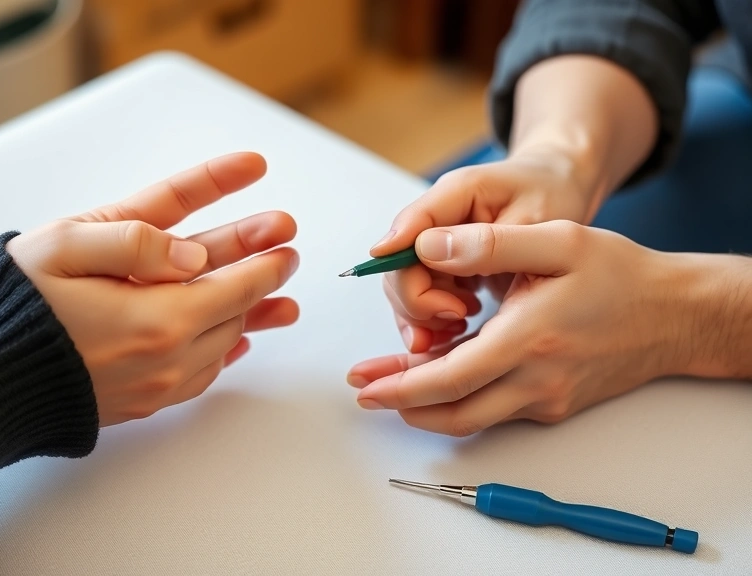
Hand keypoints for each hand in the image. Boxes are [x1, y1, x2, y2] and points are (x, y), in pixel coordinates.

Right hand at [7, 152, 298, 425]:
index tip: (283, 238)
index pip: (234, 285)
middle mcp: (167, 358)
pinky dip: (220, 352)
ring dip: (250, 319)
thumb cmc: (18, 306)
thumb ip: (136, 238)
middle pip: (232, 313)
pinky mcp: (141, 403)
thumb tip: (193, 253)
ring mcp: (156, 386)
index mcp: (157, 317)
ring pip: (221, 347)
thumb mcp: (66, 244)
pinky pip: (198, 376)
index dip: (264, 259)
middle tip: (286, 253)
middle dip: (262, 279)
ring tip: (281, 305)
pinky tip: (231, 340)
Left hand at [350, 220, 683, 435]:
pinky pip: (494, 407)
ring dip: (426, 405)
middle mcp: (537, 380)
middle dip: (401, 405)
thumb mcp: (557, 241)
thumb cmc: (619, 276)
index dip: (401, 387)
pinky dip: (459, 396)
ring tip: (388, 383)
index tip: (365, 386)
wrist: (673, 315)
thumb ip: (489, 244)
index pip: (451, 379)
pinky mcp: (553, 403)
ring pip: (472, 416)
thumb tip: (429, 247)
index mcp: (531, 339)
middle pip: (453, 413)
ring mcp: (546, 398)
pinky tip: (438, 372)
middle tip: (365, 391)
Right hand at [371, 149, 599, 353]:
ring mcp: (436, 242)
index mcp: (456, 193)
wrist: (559, 190)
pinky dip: (433, 319)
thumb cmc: (551, 195)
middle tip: (460, 315)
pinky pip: (421, 297)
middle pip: (401, 265)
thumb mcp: (535, 219)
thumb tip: (425, 252)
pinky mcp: (440, 263)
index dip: (398, 264)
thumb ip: (485, 240)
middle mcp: (437, 217)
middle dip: (421, 301)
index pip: (410, 227)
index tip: (419, 307)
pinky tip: (458, 326)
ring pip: (406, 287)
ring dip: (427, 314)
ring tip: (465, 318)